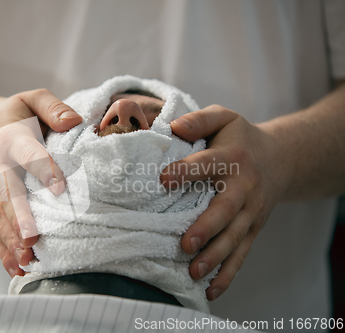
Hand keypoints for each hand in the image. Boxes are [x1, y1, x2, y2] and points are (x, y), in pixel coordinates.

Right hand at [0, 89, 81, 276]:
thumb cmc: (13, 114)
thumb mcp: (30, 99)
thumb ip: (51, 106)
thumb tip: (74, 122)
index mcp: (10, 137)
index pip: (28, 153)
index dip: (43, 168)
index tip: (58, 187)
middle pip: (7, 193)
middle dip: (19, 217)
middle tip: (31, 240)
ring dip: (10, 240)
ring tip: (25, 261)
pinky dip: (4, 250)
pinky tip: (16, 270)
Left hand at [161, 104, 289, 300]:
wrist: (280, 159)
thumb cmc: (240, 138)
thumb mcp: (224, 117)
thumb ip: (200, 119)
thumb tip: (173, 126)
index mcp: (232, 157)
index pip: (208, 164)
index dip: (186, 171)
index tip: (163, 179)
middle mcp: (244, 186)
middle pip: (226, 210)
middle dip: (206, 227)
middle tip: (185, 243)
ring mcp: (251, 211)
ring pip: (234, 237)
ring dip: (215, 257)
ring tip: (193, 271)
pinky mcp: (253, 228)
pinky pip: (242, 253)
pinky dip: (228, 274)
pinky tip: (210, 290)